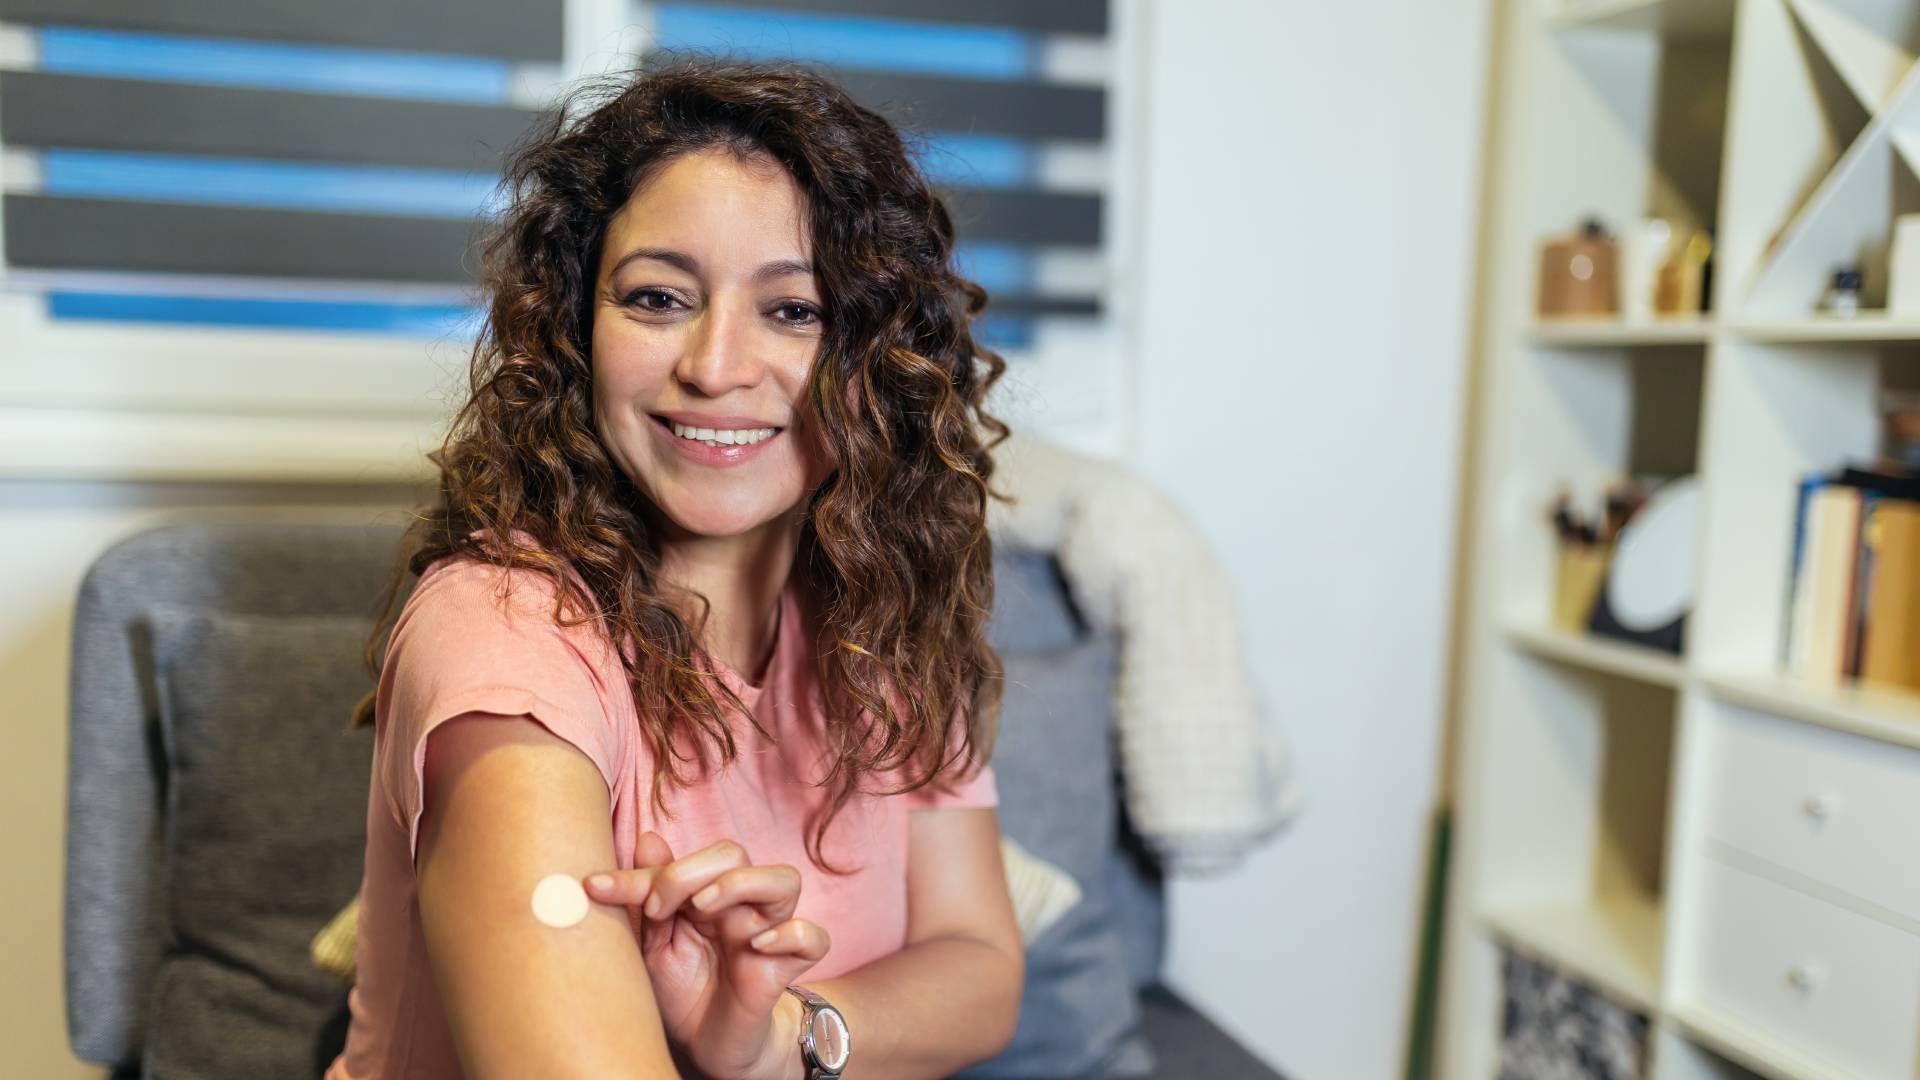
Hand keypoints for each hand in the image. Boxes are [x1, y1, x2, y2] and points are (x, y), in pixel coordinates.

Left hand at [585, 832, 830, 1079]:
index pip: (686, 859)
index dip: (643, 872)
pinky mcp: (787, 968)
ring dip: (743, 884)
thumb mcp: (654, 945)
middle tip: (659, 908)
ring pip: (785, 880)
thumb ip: (650, 894)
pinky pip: (812, 937)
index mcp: (706, 894)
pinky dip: (791, 934)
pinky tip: (757, 946)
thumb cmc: (682, 989)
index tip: (598, 888)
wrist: (706, 1045)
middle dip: (693, 871)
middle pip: (735, 854)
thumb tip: (647, 838)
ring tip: (706, 909)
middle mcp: (740, 905)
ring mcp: (768, 932)